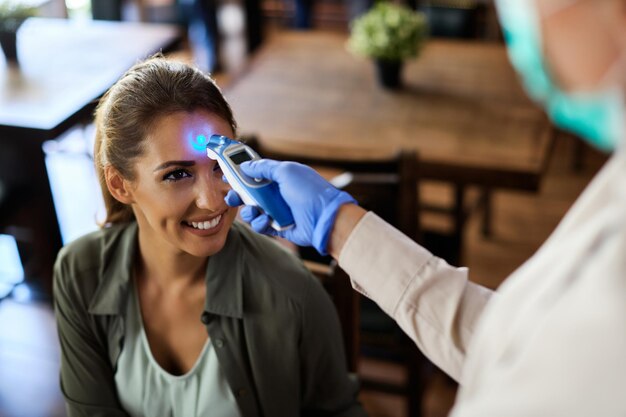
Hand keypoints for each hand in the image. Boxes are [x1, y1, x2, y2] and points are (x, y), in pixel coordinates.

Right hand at [224, 159, 355, 254]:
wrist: (325, 218)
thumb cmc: (309, 191)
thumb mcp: (286, 172)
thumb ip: (264, 168)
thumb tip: (245, 165)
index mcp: (279, 177)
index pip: (255, 174)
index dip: (240, 173)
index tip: (226, 174)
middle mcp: (277, 193)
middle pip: (249, 194)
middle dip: (238, 195)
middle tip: (232, 197)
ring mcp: (277, 210)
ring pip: (252, 211)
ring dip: (248, 211)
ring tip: (255, 210)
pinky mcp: (278, 227)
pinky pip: (261, 225)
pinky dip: (260, 223)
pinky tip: (266, 220)